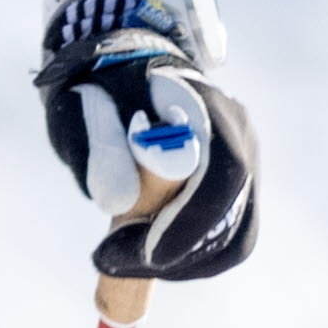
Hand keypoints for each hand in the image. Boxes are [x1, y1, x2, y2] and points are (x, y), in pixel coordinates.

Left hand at [35, 0, 258, 279]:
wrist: (123, 63)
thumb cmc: (97, 84)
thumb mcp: (84, 107)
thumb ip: (101, 148)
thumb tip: (121, 202)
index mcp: (207, 109)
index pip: (223, 176)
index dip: (190, 223)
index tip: (145, 256)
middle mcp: (238, 136)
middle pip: (234, 218)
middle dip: (179, 256)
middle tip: (112, 265)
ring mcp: (244, 161)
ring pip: (234, 237)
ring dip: (183, 264)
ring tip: (121, 262)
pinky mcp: (235, 186)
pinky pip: (226, 236)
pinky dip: (190, 258)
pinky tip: (146, 257)